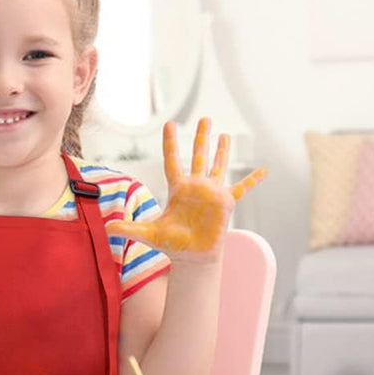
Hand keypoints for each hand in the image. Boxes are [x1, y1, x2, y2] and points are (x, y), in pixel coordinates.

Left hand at [112, 118, 266, 261]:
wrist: (192, 257)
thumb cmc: (172, 244)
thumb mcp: (148, 234)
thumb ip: (129, 227)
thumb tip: (108, 227)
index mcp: (178, 189)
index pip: (173, 160)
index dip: (171, 142)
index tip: (169, 123)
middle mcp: (196, 186)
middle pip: (198, 156)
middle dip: (202, 137)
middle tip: (205, 118)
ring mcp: (212, 193)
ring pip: (218, 166)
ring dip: (222, 150)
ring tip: (226, 134)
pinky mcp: (226, 203)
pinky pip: (242, 189)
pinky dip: (253, 180)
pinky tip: (264, 170)